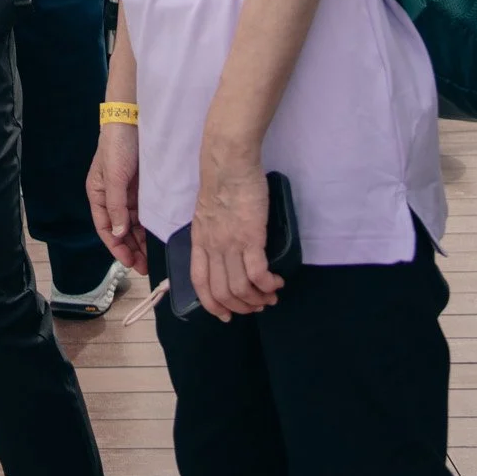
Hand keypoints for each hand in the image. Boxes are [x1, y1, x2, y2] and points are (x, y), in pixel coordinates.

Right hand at [87, 125, 147, 273]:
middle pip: (121, 230)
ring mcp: (128, 194)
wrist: (134, 119)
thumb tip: (118, 235)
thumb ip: (116, 206)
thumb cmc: (117, 146)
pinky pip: (145, 213)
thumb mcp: (114, 176)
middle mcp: (113, 197)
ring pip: (134, 225)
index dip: (116, 247)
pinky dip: (150, 226)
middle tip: (146, 267)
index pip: (106, 228)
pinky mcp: (143, 189)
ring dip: (141, 241)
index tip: (130, 263)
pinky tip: (158, 237)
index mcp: (98, 194)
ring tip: (154, 258)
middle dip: (131, 249)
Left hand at [191, 143, 281, 320]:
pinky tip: (277, 282)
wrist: (228, 161)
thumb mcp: (206, 213)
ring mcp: (231, 243)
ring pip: (240, 289)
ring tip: (271, 295)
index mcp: (200, 241)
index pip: (200, 283)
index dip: (212, 305)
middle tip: (258, 305)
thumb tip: (225, 253)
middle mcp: (213, 247)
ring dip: (258, 299)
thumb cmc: (221, 182)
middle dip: (241, 307)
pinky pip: (258, 274)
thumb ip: (212, 235)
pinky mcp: (250, 237)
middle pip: (222, 293)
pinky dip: (268, 285)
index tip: (227, 314)